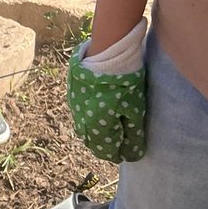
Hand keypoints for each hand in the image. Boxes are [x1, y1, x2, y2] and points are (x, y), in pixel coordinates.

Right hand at [66, 20, 146, 161]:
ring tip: (113, 128)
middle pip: (94, 144)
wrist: (105, 54)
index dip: (121, 154)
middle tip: (123, 142)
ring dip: (99, 134)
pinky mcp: (73, 97)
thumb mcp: (134, 109)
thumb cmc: (123, 83)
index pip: (107, 152)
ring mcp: (75, 109)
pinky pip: (81, 117)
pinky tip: (102, 113)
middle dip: (108, 147)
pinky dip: (92, 121)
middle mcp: (81, 122)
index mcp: (96, 128)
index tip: (132, 151)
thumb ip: (133, 134)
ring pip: (85, 131)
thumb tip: (133, 154)